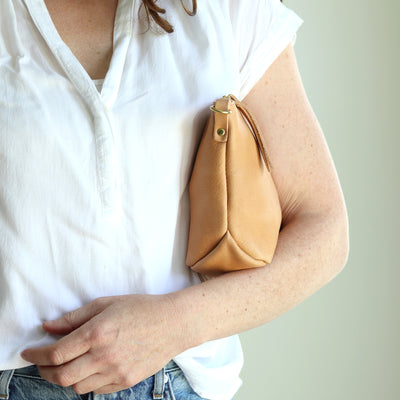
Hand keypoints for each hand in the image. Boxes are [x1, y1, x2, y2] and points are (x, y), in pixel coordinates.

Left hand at [21, 294, 187, 394]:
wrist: (172, 323)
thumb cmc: (141, 308)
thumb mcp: (107, 303)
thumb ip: (75, 317)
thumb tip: (49, 327)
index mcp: (98, 333)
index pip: (56, 353)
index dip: (36, 355)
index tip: (29, 353)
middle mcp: (105, 356)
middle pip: (61, 376)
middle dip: (44, 371)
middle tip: (42, 364)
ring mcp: (116, 372)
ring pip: (77, 386)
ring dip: (65, 377)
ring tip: (67, 364)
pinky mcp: (126, 382)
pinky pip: (96, 390)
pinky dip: (86, 382)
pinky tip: (89, 369)